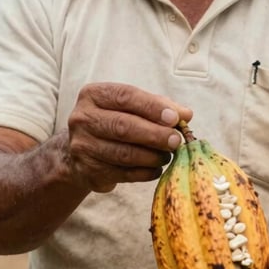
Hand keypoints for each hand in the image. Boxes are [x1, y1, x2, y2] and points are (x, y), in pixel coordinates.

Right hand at [67, 82, 191, 192]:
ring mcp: (82, 145)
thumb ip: (159, 106)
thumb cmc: (115, 121)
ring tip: (167, 155)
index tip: (174, 118)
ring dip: (151, 156)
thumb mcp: (132, 107)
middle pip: (123, 126)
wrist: (83, 150)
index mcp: (93, 95)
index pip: (125, 97)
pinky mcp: (87, 170)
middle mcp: (82, 118)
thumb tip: (186, 114)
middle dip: (154, 134)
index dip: (152, 107)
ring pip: (123, 153)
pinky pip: (121, 174)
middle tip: (176, 141)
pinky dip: (144, 172)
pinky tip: (156, 169)